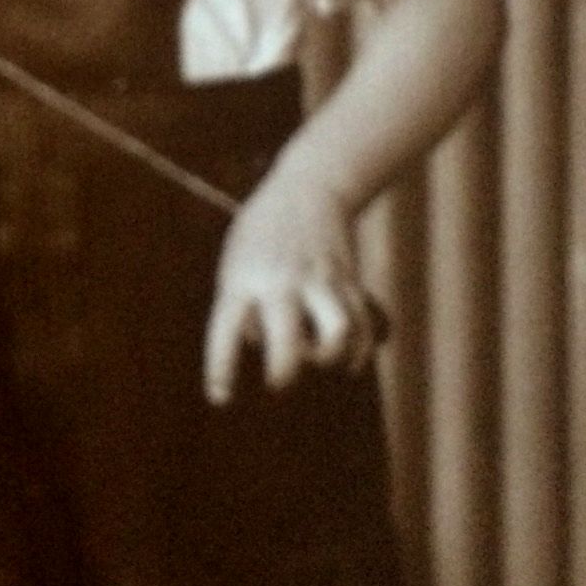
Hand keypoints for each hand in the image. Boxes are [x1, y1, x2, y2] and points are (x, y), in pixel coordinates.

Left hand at [204, 162, 382, 402]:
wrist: (307, 188)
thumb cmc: (260, 238)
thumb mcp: (236, 265)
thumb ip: (245, 313)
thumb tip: (277, 359)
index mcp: (242, 278)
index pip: (226, 328)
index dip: (222, 366)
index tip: (222, 398)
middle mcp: (281, 281)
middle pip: (286, 339)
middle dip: (285, 372)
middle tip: (279, 384)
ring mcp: (320, 281)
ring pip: (339, 332)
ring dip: (332, 359)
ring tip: (322, 364)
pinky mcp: (350, 282)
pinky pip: (364, 325)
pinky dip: (360, 350)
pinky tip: (348, 360)